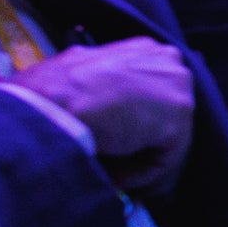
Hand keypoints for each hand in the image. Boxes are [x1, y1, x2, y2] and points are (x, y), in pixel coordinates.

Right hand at [15, 38, 196, 194]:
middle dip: (138, 139)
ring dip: (136, 158)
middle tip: (110, 159)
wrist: (50, 102)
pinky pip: (162, 160)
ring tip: (107, 171)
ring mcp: (178, 88)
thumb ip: (100, 82)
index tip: (109, 139)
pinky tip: (113, 178)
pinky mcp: (177, 121)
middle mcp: (169, 60)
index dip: (130, 120)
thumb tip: (99, 106)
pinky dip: (138, 174)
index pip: (150, 92)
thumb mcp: (78, 70)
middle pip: (163, 113)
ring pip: (163, 137)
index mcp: (145, 48)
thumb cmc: (50, 88)